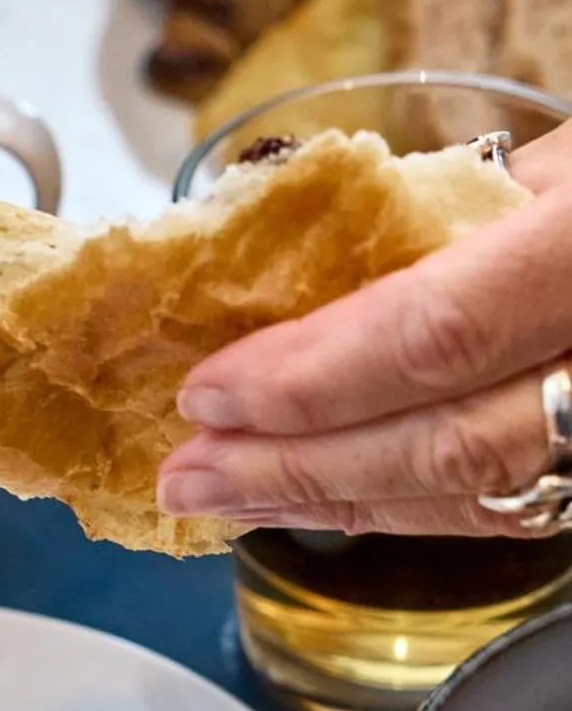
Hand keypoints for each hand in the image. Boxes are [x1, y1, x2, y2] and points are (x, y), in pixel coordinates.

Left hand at [158, 125, 571, 533]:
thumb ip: (472, 205)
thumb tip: (327, 255)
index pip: (439, 332)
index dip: (311, 377)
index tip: (205, 392)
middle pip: (455, 443)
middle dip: (298, 469)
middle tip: (183, 475)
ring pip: (490, 496)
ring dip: (339, 503)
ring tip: (225, 499)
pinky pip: (527, 504)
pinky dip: (414, 505)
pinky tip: (331, 497)